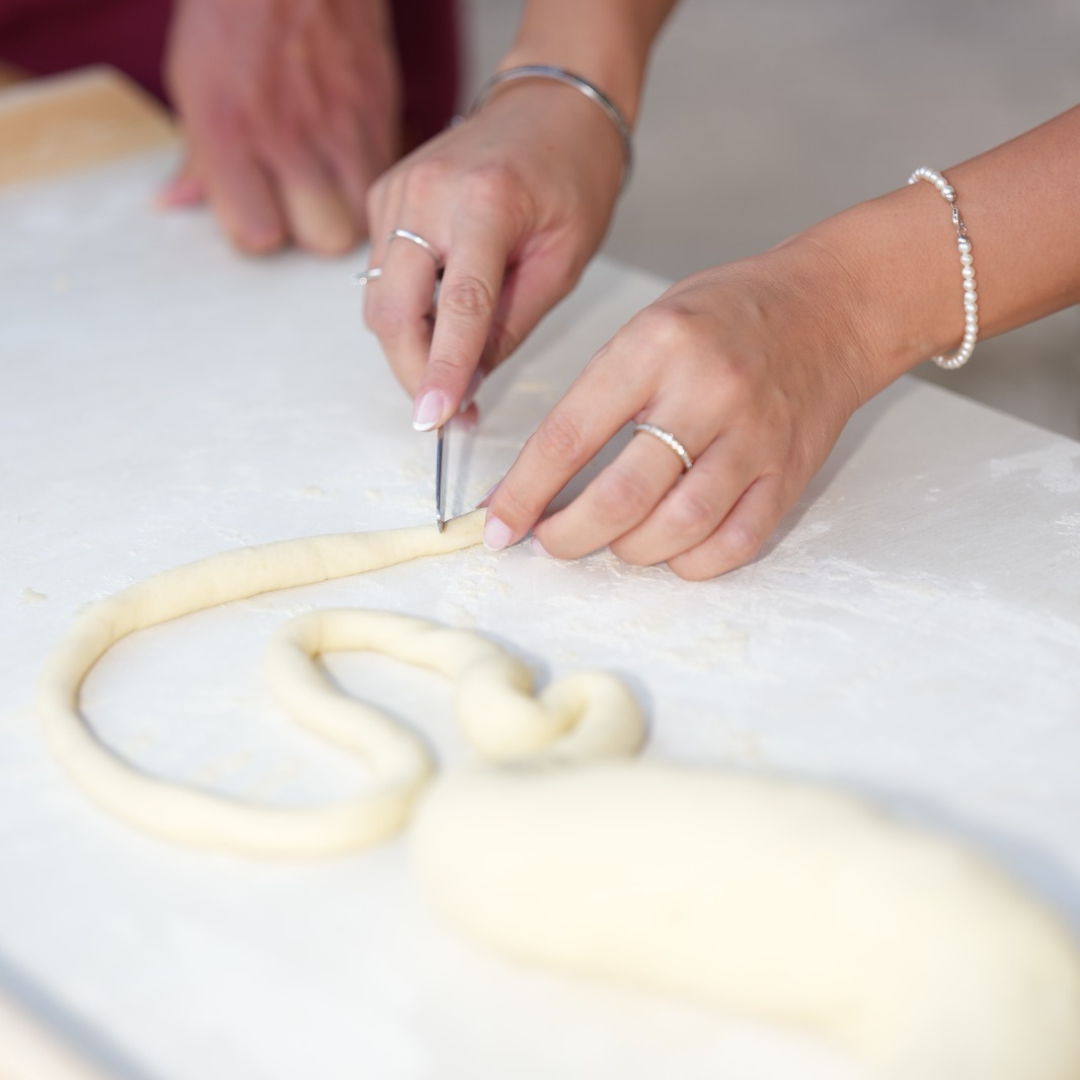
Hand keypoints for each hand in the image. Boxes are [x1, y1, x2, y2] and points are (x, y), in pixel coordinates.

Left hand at [162, 0, 400, 255]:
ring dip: (347, 215)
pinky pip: (384, 180)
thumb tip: (178, 202)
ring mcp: (342, 127)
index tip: (257, 210)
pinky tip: (350, 158)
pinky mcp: (380, 113)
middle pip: (322, 240)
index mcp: (230, 130)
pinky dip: (369, 181)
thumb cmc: (236, 10)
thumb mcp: (192, 78)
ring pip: (363, 220)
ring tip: (330, 188)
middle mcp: (288, 135)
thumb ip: (195, 154)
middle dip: (312, 230)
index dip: (258, 229)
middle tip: (299, 202)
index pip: (256, 234)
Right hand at [363, 79, 626, 428]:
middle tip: (447, 413)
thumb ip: (512, 324)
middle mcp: (427, 191)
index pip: (456, 307)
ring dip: (408, 349)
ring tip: (451, 374)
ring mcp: (396, 191)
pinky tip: (440, 321)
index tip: (435, 420)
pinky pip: (381, 276)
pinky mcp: (383, 197)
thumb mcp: (564, 259)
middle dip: (413, 374)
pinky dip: (405, 312)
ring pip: (379, 301)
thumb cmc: (572, 176)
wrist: (551, 104)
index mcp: (486, 201)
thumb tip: (470, 382)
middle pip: (393, 311)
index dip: (443, 371)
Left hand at [483, 237, 876, 579]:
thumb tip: (539, 479)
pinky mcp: (789, 473)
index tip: (497, 524)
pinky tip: (671, 550)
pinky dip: (692, 563)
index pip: (569, 436)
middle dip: (568, 536)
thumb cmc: (729, 314)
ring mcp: (754, 438)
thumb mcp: (648, 327)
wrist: (835, 306)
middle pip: (621, 497)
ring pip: (677, 529)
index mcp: (656, 347)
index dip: (523, 492)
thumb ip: (598, 398)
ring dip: (629, 553)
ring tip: (611, 542)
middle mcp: (706, 393)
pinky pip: (735, 543)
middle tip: (550, 542)